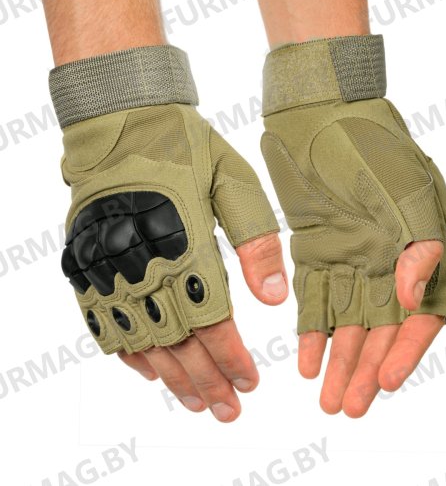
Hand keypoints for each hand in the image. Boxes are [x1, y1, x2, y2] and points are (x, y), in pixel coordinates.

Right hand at [60, 103, 286, 421]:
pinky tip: (147, 370)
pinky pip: (104, 322)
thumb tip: (274, 298)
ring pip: (143, 341)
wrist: (125, 121)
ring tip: (194, 402)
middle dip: (207, 380)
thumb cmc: (186, 147)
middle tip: (227, 409)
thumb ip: (256, 241)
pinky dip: (127, 352)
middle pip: (179, 342)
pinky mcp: (88, 265)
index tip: (249, 383)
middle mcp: (145, 266)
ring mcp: (111, 269)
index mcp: (187, 247)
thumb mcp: (236, 183)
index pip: (213, 323)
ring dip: (171, 377)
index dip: (231, 359)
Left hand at [260, 36, 445, 416]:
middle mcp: (388, 261)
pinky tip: (306, 361)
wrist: (320, 115)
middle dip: (365, 370)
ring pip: (346, 322)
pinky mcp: (316, 252)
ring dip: (338, 361)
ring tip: (327, 398)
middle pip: (379, 329)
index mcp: (421, 248)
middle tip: (348, 407)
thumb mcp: (407, 186)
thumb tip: (411, 293)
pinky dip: (311, 331)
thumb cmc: (370, 144)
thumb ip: (420, 242)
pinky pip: (314, 300)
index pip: (420, 314)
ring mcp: (351, 259)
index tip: (385, 381)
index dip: (404, 351)